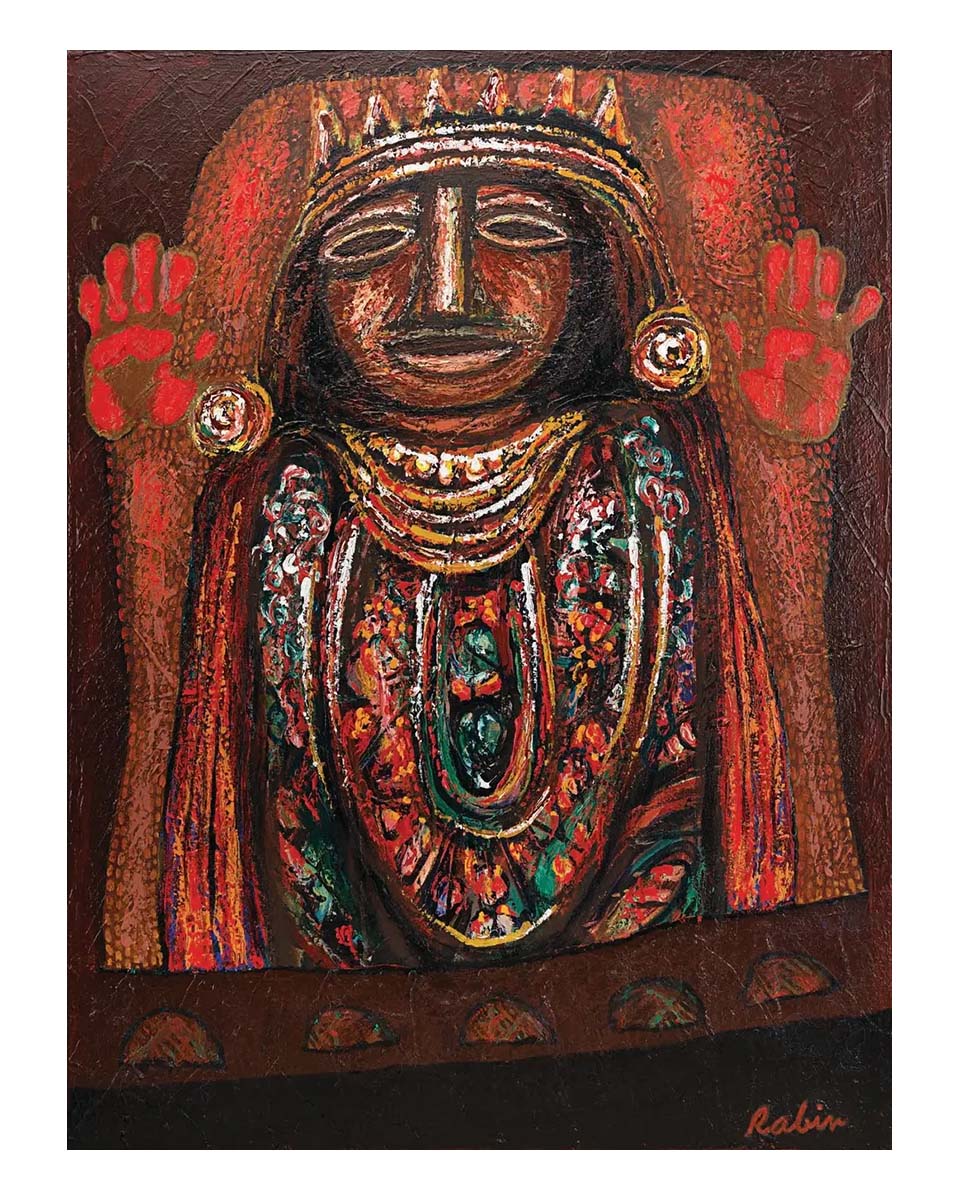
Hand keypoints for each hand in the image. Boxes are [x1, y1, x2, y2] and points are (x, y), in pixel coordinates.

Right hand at [78, 235, 216, 437]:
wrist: (130, 423)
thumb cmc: (162, 407)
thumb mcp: (187, 387)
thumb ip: (198, 361)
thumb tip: (211, 334)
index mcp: (174, 324)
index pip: (179, 284)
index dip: (180, 268)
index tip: (182, 260)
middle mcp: (148, 317)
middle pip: (146, 270)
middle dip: (146, 258)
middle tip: (148, 254)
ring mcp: (121, 323)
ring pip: (117, 279)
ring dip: (117, 271)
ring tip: (123, 288)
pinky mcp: (97, 335)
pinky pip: (90, 304)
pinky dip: (91, 296)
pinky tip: (96, 299)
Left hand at [722, 230, 881, 441]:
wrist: (792, 429)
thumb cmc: (764, 405)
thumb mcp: (743, 378)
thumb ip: (738, 349)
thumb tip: (728, 318)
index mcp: (769, 325)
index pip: (772, 290)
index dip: (773, 268)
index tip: (774, 246)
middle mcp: (796, 322)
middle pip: (802, 282)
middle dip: (803, 260)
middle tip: (806, 236)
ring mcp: (820, 330)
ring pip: (828, 291)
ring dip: (830, 274)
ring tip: (830, 256)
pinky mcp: (840, 344)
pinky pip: (854, 319)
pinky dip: (863, 306)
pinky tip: (867, 294)